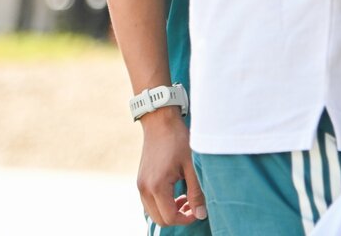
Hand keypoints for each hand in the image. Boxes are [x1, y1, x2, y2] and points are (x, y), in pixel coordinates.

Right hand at [137, 108, 206, 226]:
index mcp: (157, 186)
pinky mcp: (140, 180)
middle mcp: (144, 189)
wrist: (160, 122)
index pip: (170, 217)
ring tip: (186, 197)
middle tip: (193, 205)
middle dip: (178, 217)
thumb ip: (196, 191)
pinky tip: (176, 192)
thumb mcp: (192, 165)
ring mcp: (140, 185)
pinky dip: (162, 203)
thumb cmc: (178, 140)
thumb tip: (201, 214)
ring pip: (153, 212)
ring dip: (169, 211)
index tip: (199, 211)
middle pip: (160, 219)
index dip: (186, 219)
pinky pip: (149, 202)